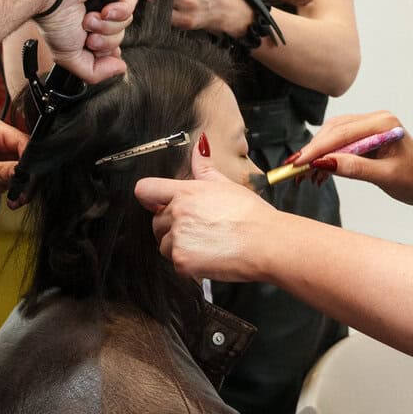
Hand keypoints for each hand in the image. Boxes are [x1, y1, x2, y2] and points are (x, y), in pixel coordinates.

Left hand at [0, 118, 28, 209]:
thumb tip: (21, 172)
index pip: (23, 141)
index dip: (30, 157)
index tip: (30, 172)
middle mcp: (3, 145)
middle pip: (30, 157)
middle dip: (30, 174)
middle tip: (25, 188)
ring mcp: (5, 162)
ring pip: (28, 173)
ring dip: (26, 187)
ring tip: (18, 197)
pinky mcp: (4, 178)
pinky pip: (21, 185)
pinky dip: (21, 194)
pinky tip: (14, 200)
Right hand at [33, 0, 137, 84]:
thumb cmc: (53, 19)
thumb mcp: (70, 57)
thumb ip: (95, 72)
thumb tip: (119, 69)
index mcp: (88, 30)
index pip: (112, 47)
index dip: (107, 52)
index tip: (95, 51)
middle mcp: (98, 15)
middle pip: (119, 37)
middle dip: (105, 41)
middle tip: (88, 35)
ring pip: (126, 22)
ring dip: (108, 26)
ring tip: (89, 19)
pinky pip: (132, 2)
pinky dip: (120, 11)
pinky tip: (104, 11)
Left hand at [134, 159, 279, 282]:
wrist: (267, 243)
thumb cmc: (252, 216)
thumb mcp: (226, 185)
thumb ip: (204, 167)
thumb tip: (199, 147)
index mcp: (185, 192)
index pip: (145, 189)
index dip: (150, 198)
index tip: (158, 205)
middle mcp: (178, 213)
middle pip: (156, 222)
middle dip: (172, 227)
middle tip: (199, 230)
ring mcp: (178, 238)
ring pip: (164, 245)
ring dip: (179, 247)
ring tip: (207, 244)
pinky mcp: (183, 261)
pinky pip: (176, 264)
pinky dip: (190, 265)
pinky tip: (210, 257)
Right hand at [288, 111, 412, 212]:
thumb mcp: (385, 177)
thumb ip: (355, 168)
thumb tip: (324, 163)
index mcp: (383, 124)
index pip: (342, 133)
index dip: (316, 148)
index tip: (297, 163)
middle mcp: (376, 119)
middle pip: (334, 131)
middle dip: (312, 151)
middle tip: (294, 171)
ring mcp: (370, 127)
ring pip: (334, 136)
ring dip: (318, 156)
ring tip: (304, 177)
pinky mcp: (366, 137)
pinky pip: (340, 143)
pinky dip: (328, 158)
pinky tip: (319, 174)